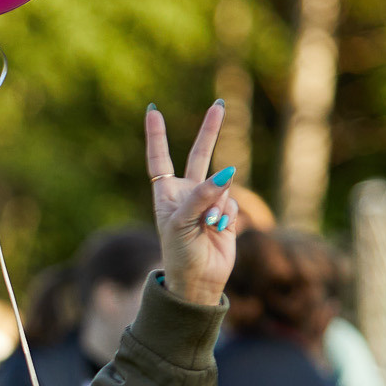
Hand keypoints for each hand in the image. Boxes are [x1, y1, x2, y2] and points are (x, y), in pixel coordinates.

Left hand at [145, 102, 239, 306]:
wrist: (199, 280)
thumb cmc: (179, 253)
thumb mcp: (181, 223)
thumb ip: (201, 196)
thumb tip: (227, 173)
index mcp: (166, 193)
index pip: (159, 158)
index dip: (157, 135)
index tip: (153, 110)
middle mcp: (187, 193)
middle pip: (199, 155)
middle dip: (210, 131)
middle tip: (219, 106)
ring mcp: (208, 201)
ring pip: (222, 184)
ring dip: (217, 202)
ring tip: (208, 225)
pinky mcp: (226, 212)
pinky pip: (232, 201)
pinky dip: (227, 214)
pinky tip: (219, 230)